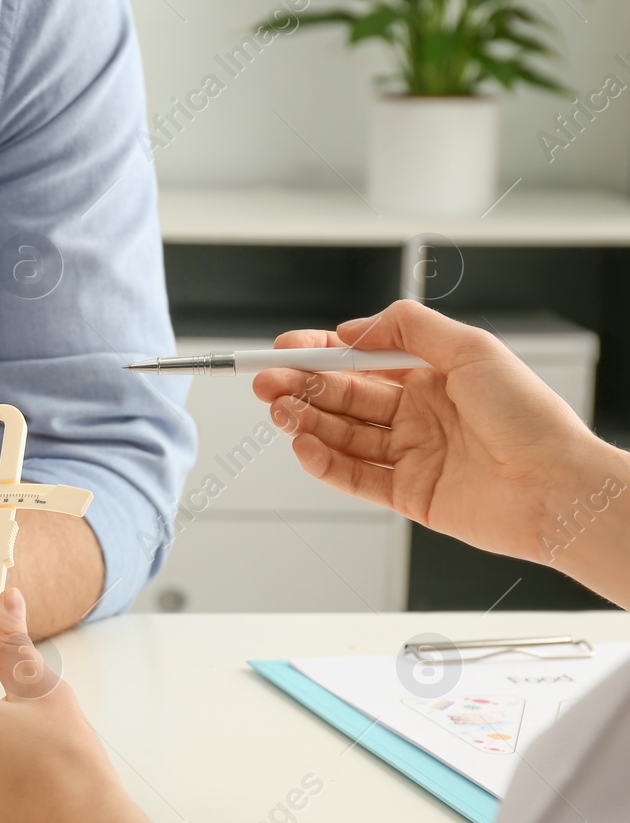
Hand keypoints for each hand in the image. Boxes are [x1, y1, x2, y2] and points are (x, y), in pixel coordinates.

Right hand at [253, 300, 621, 564]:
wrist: (557, 486)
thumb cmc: (531, 418)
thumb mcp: (472, 348)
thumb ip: (410, 327)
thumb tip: (354, 327)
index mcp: (432, 378)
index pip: (361, 361)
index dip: (320, 354)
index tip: (285, 348)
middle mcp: (418, 416)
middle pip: (343, 397)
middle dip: (301, 387)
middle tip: (266, 381)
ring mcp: (410, 456)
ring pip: (342, 435)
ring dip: (306, 421)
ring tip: (279, 412)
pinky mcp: (406, 495)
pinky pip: (353, 476)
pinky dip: (324, 462)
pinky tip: (304, 446)